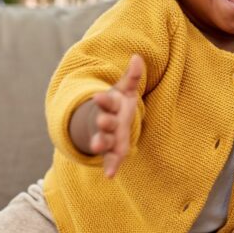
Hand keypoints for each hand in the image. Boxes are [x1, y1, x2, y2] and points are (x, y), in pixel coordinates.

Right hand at [88, 54, 143, 177]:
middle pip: (104, 122)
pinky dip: (110, 166)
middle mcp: (106, 121)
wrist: (106, 122)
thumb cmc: (118, 104)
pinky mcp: (113, 151)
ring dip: (100, 143)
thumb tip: (137, 57)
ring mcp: (108, 137)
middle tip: (100, 121)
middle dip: (102, 122)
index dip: (103, 99)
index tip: (98, 96)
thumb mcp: (126, 90)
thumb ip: (132, 76)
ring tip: (96, 146)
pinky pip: (111, 159)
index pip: (106, 101)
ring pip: (104, 140)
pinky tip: (109, 175)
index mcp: (109, 105)